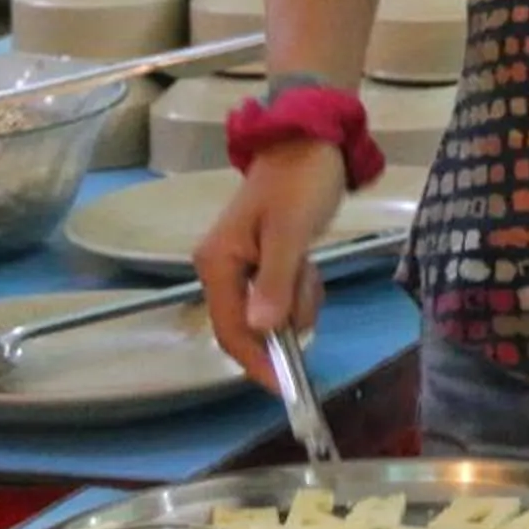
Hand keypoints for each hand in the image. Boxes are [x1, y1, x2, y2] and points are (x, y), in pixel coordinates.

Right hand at [194, 137, 349, 393]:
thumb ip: (275, 283)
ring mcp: (239, 264)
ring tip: (309, 261)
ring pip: (269, 312)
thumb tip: (261, 330)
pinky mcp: (260, 260)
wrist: (311, 140)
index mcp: (217, 262)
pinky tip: (307, 260)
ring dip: (297, 298)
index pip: (230, 330)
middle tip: (310, 283)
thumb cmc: (299, 182)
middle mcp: (220, 267)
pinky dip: (298, 286)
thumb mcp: (291, 233)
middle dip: (285, 319)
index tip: (287, 387)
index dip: (256, 362)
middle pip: (249, 325)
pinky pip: (279, 294)